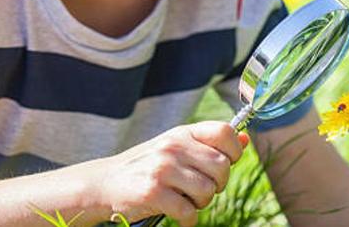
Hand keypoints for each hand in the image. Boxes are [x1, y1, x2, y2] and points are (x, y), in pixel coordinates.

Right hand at [90, 121, 249, 226]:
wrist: (104, 183)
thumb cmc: (147, 166)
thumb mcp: (176, 147)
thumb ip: (208, 145)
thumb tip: (245, 140)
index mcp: (182, 133)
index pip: (224, 131)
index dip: (234, 150)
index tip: (226, 163)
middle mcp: (173, 147)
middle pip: (222, 166)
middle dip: (218, 184)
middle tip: (202, 189)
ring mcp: (163, 169)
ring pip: (208, 191)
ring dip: (201, 203)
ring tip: (185, 199)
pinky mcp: (153, 193)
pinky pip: (189, 212)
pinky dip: (188, 220)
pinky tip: (178, 215)